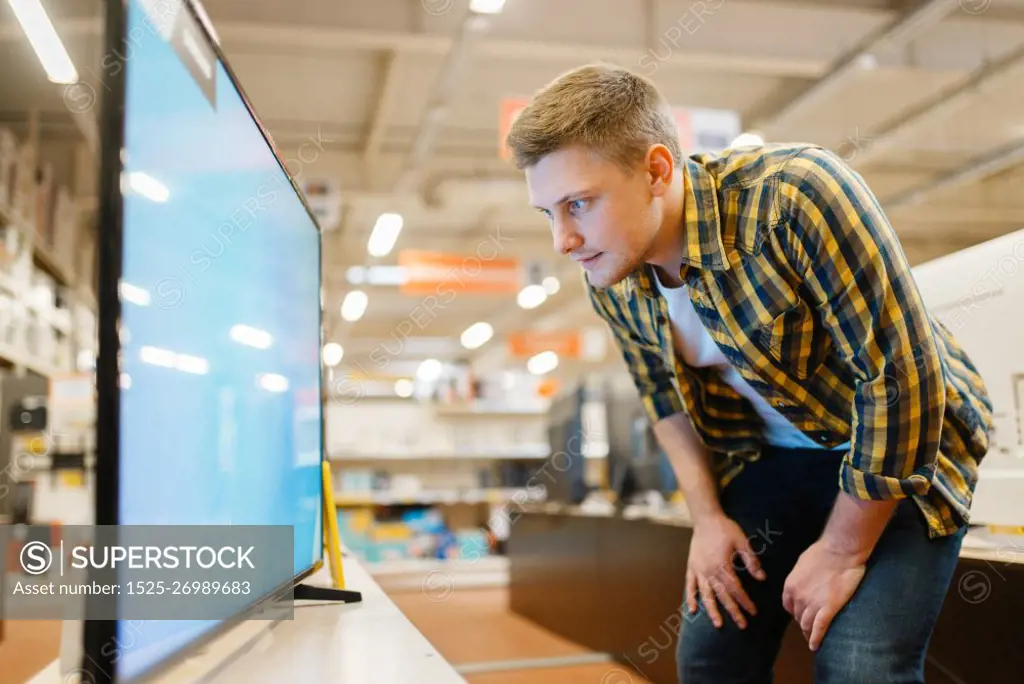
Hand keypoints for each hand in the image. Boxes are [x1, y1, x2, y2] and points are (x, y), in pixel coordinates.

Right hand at [685, 513, 765, 629]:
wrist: (705, 518)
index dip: (745, 601)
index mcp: (722, 565)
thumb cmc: (725, 528)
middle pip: (722, 596)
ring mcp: (699, 570)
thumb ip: (751, 560)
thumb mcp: (742, 541)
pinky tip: (692, 610)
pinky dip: (690, 598)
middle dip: (733, 611)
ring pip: (705, 594)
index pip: (735, 589)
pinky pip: (690, 585)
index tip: (753, 612)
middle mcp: (709, 571)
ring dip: (712, 610)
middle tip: (742, 625)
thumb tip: (762, 578)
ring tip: (718, 624)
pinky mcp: (692, 567)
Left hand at [782, 540, 865, 650]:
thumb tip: (803, 582)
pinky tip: (815, 646)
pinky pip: (819, 628)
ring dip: (808, 633)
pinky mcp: (828, 609)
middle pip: (798, 616)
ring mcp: (813, 604)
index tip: (801, 614)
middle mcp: (798, 597)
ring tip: (811, 639)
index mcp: (790, 585)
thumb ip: (801, 577)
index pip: (788, 606)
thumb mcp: (803, 563)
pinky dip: (816, 639)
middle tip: (809, 628)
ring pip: (807, 625)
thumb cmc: (823, 552)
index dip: (795, 612)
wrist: (840, 552)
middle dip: (802, 622)